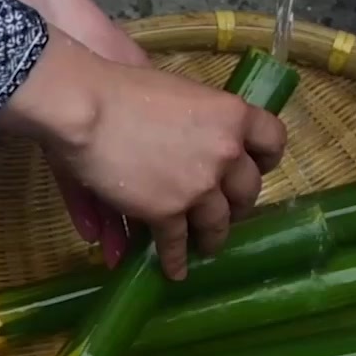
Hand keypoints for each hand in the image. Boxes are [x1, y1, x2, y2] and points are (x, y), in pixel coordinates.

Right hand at [0, 32, 286, 280]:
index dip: (265, 160)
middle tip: (225, 212)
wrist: (83, 106)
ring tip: (205, 246)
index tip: (255, 168)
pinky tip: (174, 269)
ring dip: (212, 237)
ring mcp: (200, 185)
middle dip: (237, 204)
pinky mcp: (168, 210)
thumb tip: (190, 137)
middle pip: (247, 189)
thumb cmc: (117, 86)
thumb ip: (194, 118)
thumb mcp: (172, 92)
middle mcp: (227, 151)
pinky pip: (177, 242)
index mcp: (232, 114)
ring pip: (217, 222)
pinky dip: (176, 259)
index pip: (272, 141)